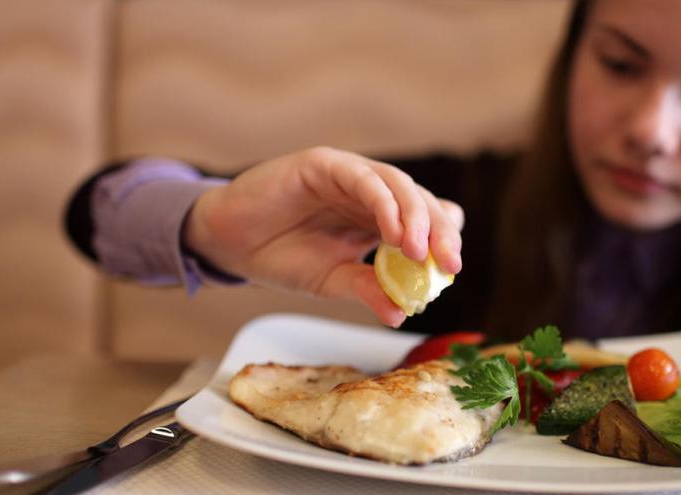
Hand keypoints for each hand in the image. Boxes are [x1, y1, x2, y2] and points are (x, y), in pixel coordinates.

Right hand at [182, 146, 463, 327]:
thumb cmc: (280, 256)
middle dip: (438, 232)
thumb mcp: (331, 280)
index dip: (443, 240)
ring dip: (415, 217)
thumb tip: (401, 313)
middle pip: (421, 202)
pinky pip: (363, 178)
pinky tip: (393, 231)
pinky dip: (383, 203)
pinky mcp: (325, 163)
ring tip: (420, 251)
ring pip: (398, 186)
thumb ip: (367, 289)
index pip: (426, 222)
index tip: (451, 272)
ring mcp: (349, 174)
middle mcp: (370, 193)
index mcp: (378, 218)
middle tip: (448, 264)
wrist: (228, 242)